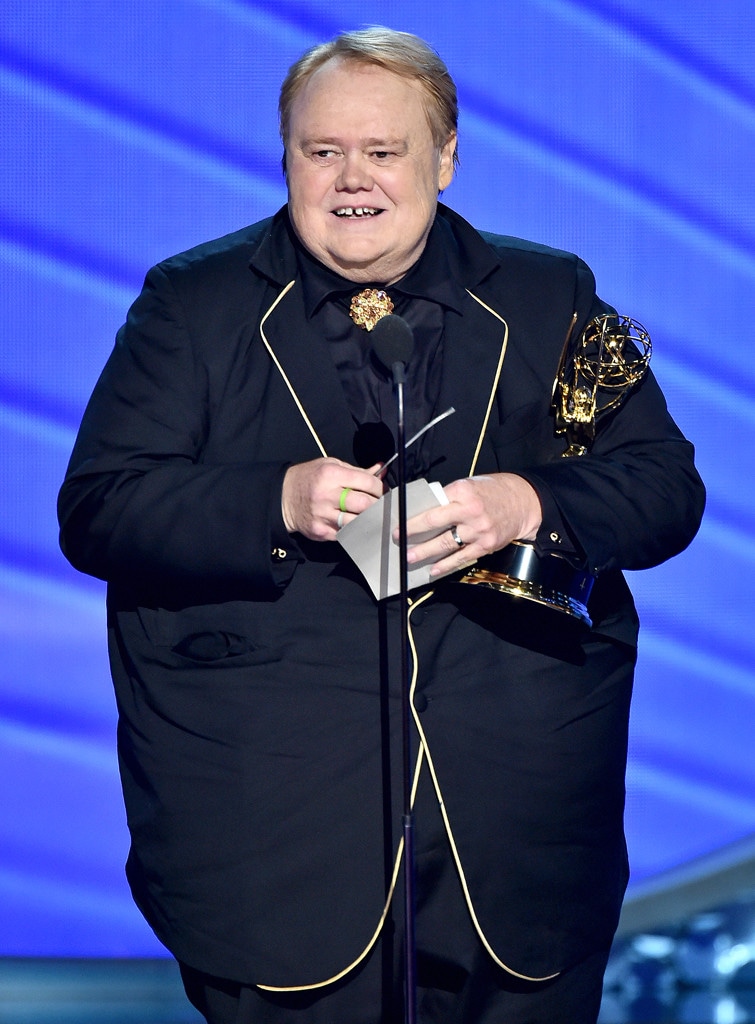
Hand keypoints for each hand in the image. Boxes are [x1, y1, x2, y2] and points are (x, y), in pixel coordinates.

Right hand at [282, 458, 384, 541]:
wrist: (283, 498)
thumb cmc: (309, 479)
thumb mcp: (330, 466)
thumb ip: (357, 471)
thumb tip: (381, 469)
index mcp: (331, 474)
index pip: (367, 482)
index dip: (380, 488)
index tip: (382, 491)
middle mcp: (327, 495)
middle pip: (365, 504)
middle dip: (378, 505)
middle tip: (381, 505)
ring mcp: (323, 515)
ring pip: (358, 522)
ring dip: (369, 520)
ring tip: (372, 516)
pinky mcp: (321, 531)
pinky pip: (346, 534)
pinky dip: (355, 530)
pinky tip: (357, 525)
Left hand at [401, 473, 542, 577]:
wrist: (524, 502)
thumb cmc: (492, 491)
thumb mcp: (469, 485)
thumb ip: (448, 497)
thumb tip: (423, 511)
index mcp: (463, 491)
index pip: (432, 506)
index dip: (414, 518)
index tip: (399, 525)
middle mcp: (470, 511)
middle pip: (435, 525)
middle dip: (413, 535)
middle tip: (397, 542)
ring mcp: (479, 530)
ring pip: (446, 544)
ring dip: (425, 553)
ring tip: (410, 558)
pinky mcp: (486, 545)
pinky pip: (462, 557)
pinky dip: (446, 565)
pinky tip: (433, 570)